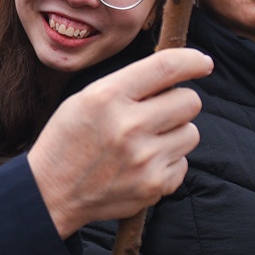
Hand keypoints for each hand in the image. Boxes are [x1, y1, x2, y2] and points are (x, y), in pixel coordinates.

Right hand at [27, 49, 211, 236]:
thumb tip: (176, 74)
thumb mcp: (85, 99)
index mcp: (108, 97)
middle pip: (190, 101)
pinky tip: (141, 165)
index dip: (192, 61)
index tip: (202, 63)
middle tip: (157, 112)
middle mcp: (129, 126)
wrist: (51, 193)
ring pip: (191, 133)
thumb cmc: (69, 140)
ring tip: (145, 141)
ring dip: (174, 134)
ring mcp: (144, 159)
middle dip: (178, 102)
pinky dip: (167, 162)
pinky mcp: (154, 186)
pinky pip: (183, 163)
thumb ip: (128, 84)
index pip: (166, 67)